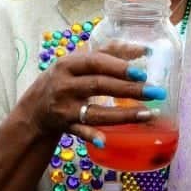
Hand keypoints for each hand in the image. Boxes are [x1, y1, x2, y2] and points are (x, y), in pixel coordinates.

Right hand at [27, 44, 162, 146]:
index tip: (142, 73)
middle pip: (99, 85)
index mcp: (69, 64)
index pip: (96, 62)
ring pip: (95, 111)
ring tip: (148, 114)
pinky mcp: (65, 126)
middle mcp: (65, 85)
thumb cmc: (65, 78)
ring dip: (123, 114)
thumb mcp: (79, 61)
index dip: (119, 67)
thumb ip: (110, 52)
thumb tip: (143, 49)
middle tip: (155, 92)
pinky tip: (106, 140)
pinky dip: (91, 135)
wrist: (35, 107)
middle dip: (129, 89)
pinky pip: (80, 131)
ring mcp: (64, 107)